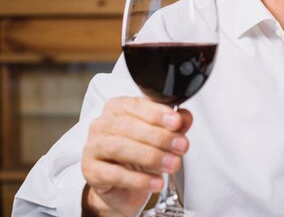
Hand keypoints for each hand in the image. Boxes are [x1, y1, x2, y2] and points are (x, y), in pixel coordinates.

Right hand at [81, 97, 192, 216]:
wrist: (125, 186)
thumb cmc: (140, 153)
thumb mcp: (162, 135)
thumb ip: (174, 124)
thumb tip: (185, 117)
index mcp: (118, 108)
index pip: (137, 105)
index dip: (158, 114)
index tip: (176, 122)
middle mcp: (102, 124)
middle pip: (129, 126)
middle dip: (159, 137)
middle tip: (181, 146)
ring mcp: (93, 147)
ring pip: (120, 148)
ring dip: (151, 156)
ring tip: (172, 164)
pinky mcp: (91, 171)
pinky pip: (114, 174)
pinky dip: (139, 179)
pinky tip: (156, 182)